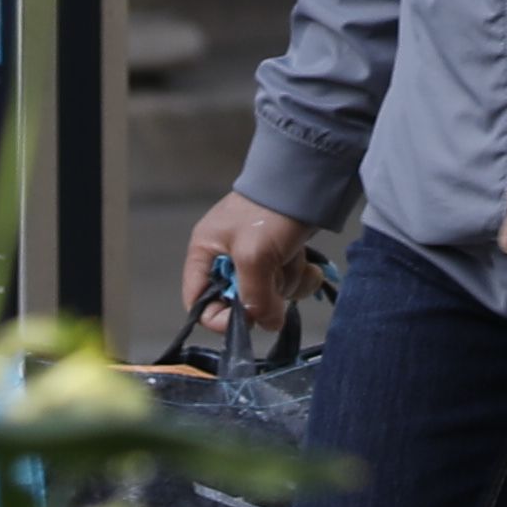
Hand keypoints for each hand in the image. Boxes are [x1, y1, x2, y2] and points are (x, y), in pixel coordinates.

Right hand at [187, 190, 324, 338]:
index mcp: (205, 254)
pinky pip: (287, 285)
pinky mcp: (278, 258)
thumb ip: (255, 297)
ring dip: (286, 283)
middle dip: (264, 295)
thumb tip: (268, 324)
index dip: (220, 318)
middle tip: (275, 276)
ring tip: (292, 257)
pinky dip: (300, 277)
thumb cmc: (269, 212)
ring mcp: (253, 260)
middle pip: (239, 303)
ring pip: (268, 296)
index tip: (248, 320)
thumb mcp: (254, 256)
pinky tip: (308, 263)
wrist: (307, 182)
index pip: (199, 302)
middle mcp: (225, 259)